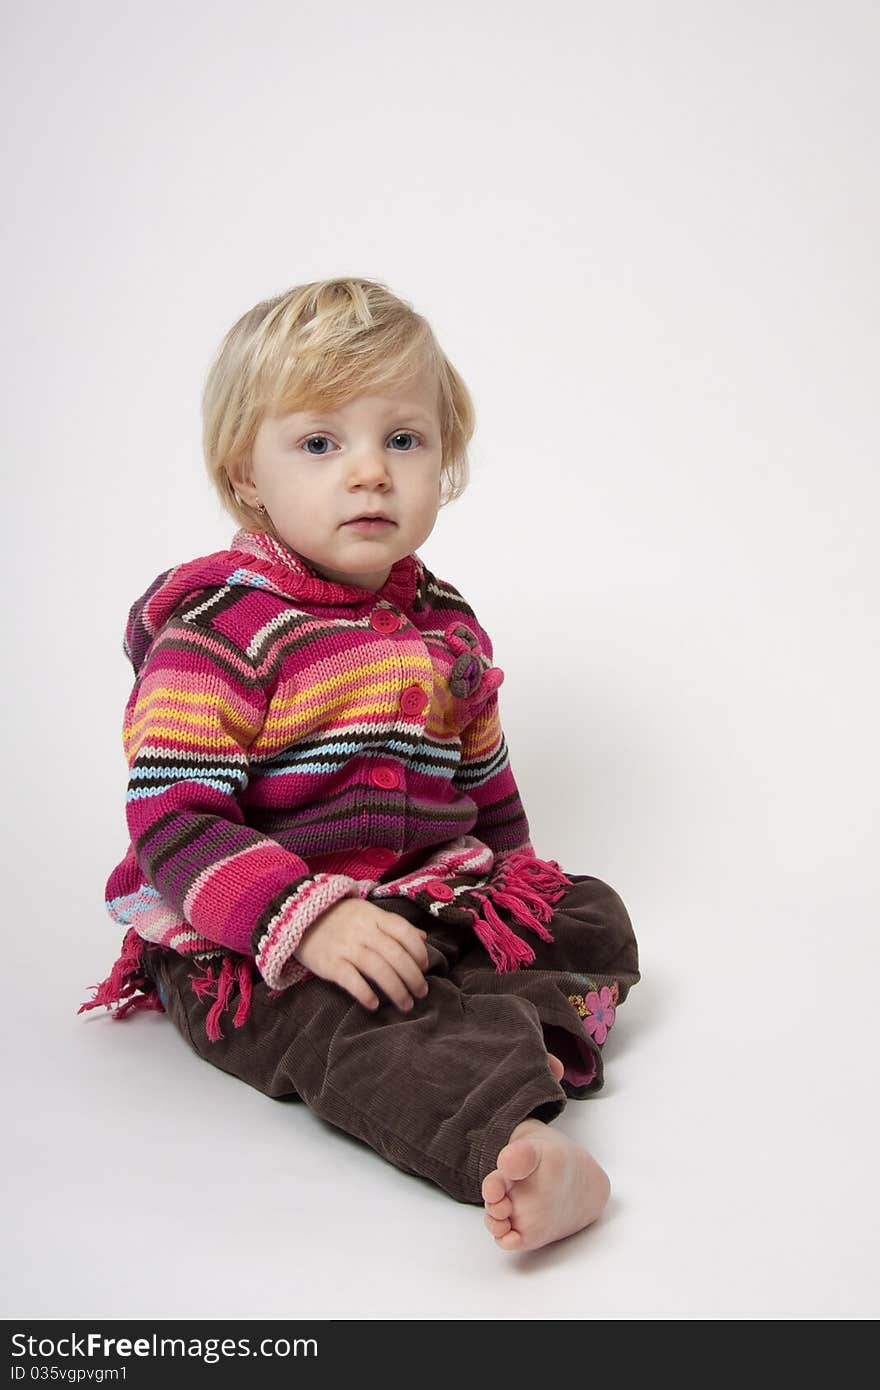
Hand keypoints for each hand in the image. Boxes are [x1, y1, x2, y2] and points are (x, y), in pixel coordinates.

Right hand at [293, 898, 430, 1012]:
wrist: (299, 920)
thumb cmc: (341, 919)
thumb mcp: (368, 914)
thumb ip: (394, 926)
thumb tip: (423, 938)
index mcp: (373, 916)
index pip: (403, 931)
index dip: (418, 950)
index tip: (425, 966)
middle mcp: (362, 930)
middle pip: (395, 954)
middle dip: (413, 977)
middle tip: (422, 993)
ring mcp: (345, 947)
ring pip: (378, 969)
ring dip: (397, 990)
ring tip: (406, 1004)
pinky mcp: (329, 964)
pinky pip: (351, 980)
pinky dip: (365, 993)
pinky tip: (375, 1005)